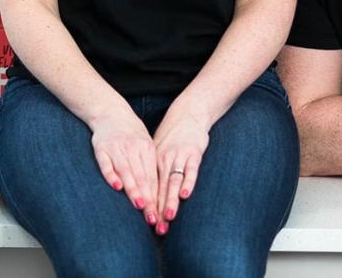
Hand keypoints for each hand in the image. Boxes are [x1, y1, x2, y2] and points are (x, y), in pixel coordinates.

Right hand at [89, 110, 158, 226]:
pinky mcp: (101, 148)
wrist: (110, 111)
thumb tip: (159, 192)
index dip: (157, 196)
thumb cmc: (131, 133)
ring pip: (127, 171)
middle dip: (148, 198)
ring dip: (133, 189)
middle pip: (142, 176)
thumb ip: (149, 165)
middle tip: (152, 217)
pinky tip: (117, 187)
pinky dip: (111, 175)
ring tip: (139, 205)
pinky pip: (106, 164)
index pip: (153, 176)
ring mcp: (117, 148)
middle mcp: (133, 148)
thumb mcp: (145, 144)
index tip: (160, 213)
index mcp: (146, 148)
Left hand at [152, 108, 209, 233]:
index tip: (148, 223)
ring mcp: (178, 156)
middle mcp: (164, 160)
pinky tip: (185, 195)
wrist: (189, 113)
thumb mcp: (159, 149)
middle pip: (160, 188)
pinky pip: (190, 169)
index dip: (149, 206)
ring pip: (173, 181)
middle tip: (158, 228)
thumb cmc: (173, 135)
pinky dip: (188, 182)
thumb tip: (147, 191)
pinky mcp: (193, 153)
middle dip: (159, 209)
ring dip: (171, 200)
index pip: (150, 187)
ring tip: (168, 217)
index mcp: (154, 161)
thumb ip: (155, 169)